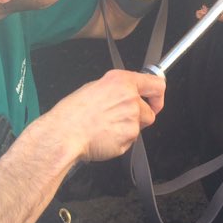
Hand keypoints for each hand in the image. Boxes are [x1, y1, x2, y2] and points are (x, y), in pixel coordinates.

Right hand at [42, 70, 165, 163]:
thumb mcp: (94, 87)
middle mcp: (130, 99)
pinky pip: (130, 140)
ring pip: (140, 127)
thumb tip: (125, 93)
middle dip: (139, 117)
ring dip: (128, 129)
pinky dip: (121, 140)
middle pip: (150, 112)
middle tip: (120, 119)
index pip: (157, 84)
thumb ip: (116, 89)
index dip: (158, 95)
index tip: (155, 100)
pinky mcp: (129, 137)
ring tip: (106, 127)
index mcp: (122, 82)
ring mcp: (132, 119)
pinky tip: (105, 136)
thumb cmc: (72, 113)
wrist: (64, 134)